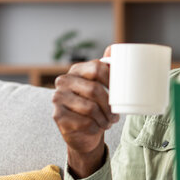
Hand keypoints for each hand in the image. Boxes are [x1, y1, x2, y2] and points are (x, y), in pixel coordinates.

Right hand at [52, 47, 118, 178]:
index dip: (113, 80)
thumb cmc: (95, 105)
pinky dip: (96, 127)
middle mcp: (63, 81)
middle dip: (109, 106)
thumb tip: (114, 48)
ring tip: (108, 122)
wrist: (82, 131)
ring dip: (104, 118)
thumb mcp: (102, 85)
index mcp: (76, 70)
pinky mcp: (57, 115)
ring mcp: (58, 98)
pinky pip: (84, 122)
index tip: (122, 93)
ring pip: (90, 108)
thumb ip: (107, 68)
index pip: (97, 68)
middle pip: (94, 90)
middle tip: (115, 115)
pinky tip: (97, 127)